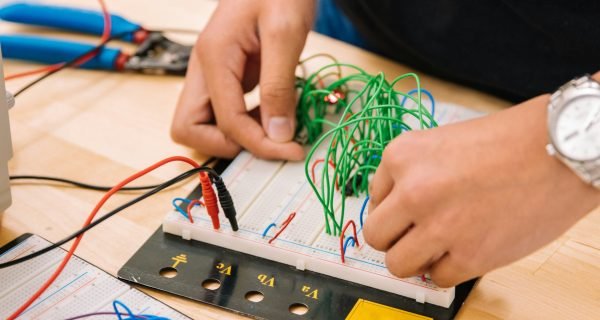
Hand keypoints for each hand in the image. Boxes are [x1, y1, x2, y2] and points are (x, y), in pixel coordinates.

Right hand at [171, 0, 314, 159]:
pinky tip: (273, 112)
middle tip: (269, 143)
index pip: (226, 122)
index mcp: (214, 56)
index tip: (290, 150)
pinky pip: (223, 111)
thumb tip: (278, 134)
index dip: (258, 144)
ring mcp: (212, 72)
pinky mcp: (226, 74)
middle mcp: (204, 67)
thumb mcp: (285, 34)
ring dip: (235, 136)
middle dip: (228, 144)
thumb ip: (279, 87)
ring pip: (202, 123)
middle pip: (189, 128)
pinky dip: (245, 122)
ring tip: (275, 127)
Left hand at [363, 94, 599, 286]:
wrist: (560, 149)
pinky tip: (466, 249)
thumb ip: (411, 174)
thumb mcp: (441, 142)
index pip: (374, 199)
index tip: (414, 209)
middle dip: (396, 237)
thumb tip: (394, 210)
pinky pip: (437, 278)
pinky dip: (448, 269)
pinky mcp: (469, 256)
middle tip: (417, 233)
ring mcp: (439, 226)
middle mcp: (412, 191)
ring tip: (440, 245)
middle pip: (376, 236)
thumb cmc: (509, 141)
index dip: (395, 207)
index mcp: (401, 156)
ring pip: (398, 264)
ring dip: (416, 259)